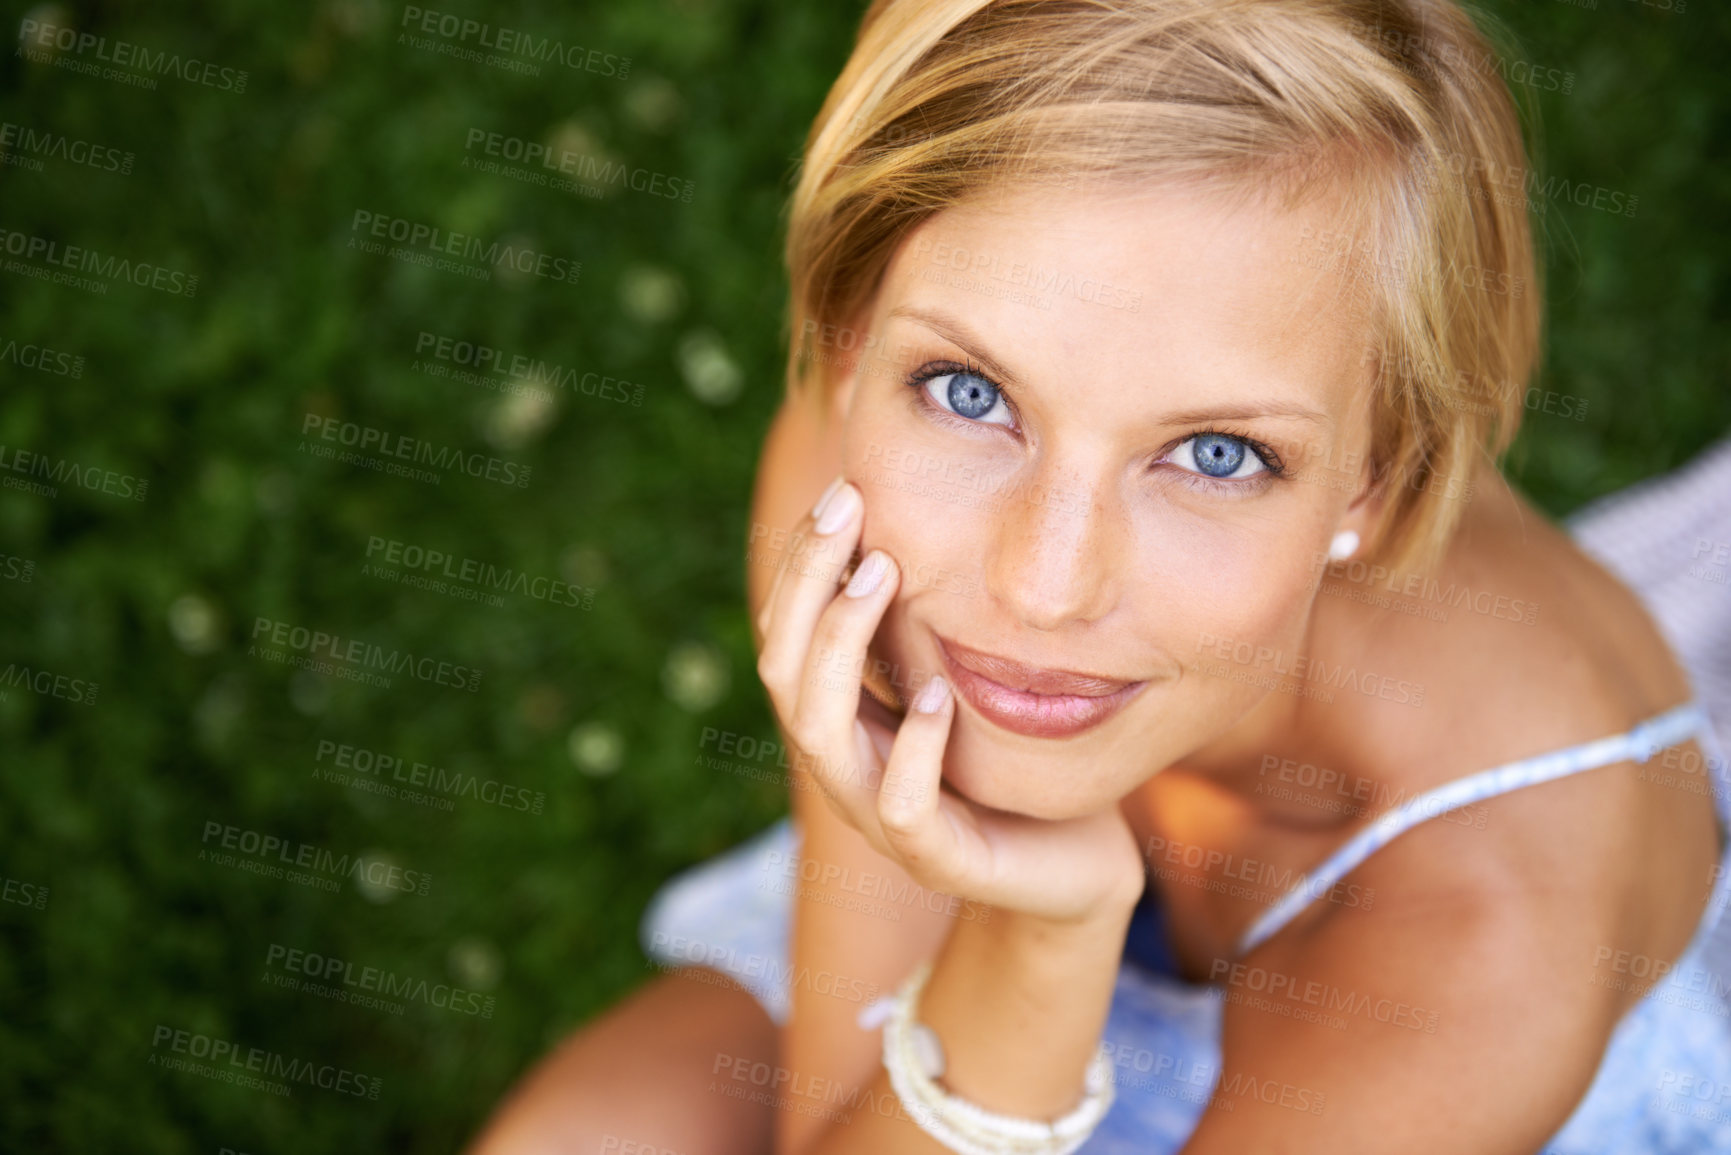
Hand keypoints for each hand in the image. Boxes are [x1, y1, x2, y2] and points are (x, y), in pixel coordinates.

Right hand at [754, 478, 1145, 925]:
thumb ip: (927, 618)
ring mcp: (882, 818)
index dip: (802, 563)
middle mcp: (847, 765)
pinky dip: (911, 749)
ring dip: (841, 646)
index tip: (843, 492)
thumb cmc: (1017, 758)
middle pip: (784, 671)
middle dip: (807, 582)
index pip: (788, 634)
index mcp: (844, 719)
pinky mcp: (938, 859)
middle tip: (847, 509)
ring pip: (820, 735)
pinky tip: (935, 697)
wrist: (1075, 864)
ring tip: (881, 577)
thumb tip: (919, 507)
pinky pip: (901, 808)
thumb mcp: (963, 670)